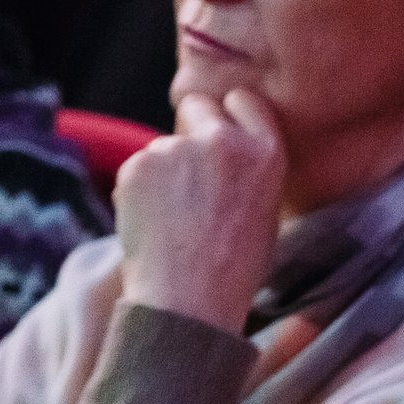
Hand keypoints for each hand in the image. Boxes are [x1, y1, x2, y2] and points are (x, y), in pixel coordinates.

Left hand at [114, 89, 286, 331]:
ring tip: (174, 218)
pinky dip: (140, 189)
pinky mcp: (137, 164)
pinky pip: (137, 167)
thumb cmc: (234, 269)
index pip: (243, 101)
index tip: (222, 136)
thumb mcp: (266, 210)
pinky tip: (152, 223)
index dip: (230, 117)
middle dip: (191, 128)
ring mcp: (176, 148)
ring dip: (164, 169)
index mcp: (266, 152)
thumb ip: (248, 168)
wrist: (190, 301)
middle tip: (190, 173)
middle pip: (197, 106)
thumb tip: (221, 150)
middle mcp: (224, 140)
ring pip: (163, 144)